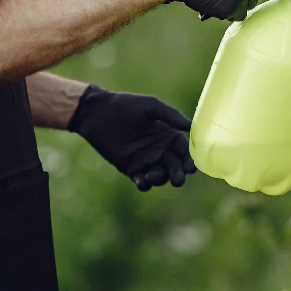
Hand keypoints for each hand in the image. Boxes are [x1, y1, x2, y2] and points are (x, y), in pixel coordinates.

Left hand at [68, 85, 195, 190]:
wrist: (99, 114)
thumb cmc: (126, 106)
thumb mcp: (151, 106)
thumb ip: (171, 115)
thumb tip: (191, 125)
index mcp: (168, 135)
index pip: (184, 151)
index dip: (189, 160)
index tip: (191, 168)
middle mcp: (160, 150)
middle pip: (175, 167)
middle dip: (178, 174)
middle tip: (178, 179)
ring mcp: (146, 160)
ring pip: (160, 176)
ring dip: (161, 179)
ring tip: (153, 175)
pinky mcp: (131, 169)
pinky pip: (142, 181)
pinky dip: (144, 184)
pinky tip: (142, 180)